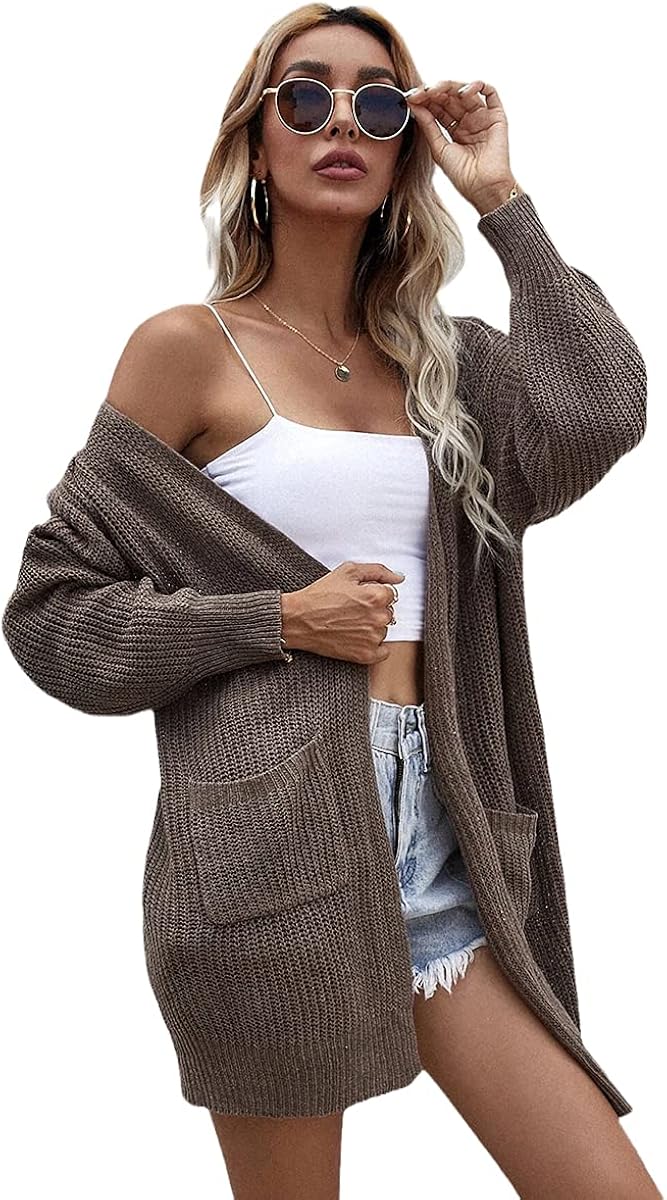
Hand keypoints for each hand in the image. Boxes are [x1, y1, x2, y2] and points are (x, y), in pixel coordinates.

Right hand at [280, 561, 404, 663]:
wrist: (298, 619)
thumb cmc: (319, 595)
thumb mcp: (347, 571)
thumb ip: (378, 571)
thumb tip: (398, 577)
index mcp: (377, 596)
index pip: (390, 594)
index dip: (373, 594)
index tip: (358, 597)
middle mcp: (378, 618)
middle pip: (388, 613)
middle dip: (373, 610)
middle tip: (351, 610)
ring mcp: (372, 638)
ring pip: (383, 631)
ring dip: (371, 628)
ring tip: (349, 623)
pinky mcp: (365, 655)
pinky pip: (383, 651)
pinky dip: (373, 646)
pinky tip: (357, 638)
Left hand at [406, 79, 520, 214]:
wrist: (483, 187)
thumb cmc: (462, 175)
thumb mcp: (439, 148)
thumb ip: (428, 125)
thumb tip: (413, 104)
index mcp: (453, 129)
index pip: (438, 107)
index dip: (425, 100)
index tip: (410, 97)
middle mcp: (468, 120)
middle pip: (449, 97)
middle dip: (434, 92)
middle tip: (420, 92)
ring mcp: (482, 117)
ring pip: (466, 91)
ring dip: (450, 87)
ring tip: (436, 91)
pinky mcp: (496, 116)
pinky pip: (490, 93)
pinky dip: (478, 85)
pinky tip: (464, 91)